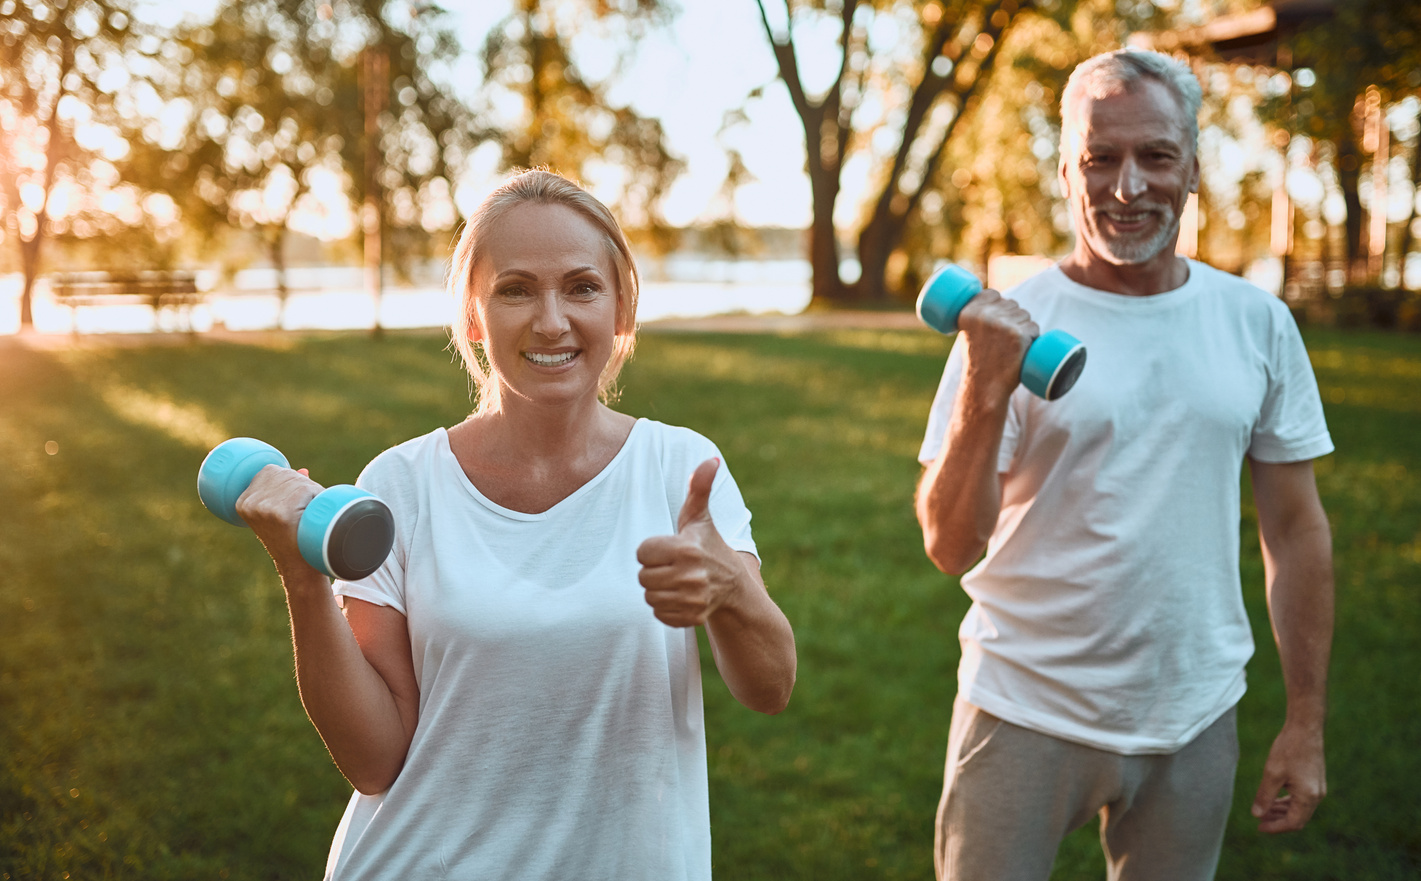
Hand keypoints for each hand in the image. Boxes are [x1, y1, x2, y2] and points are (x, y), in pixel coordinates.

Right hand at [234, 464, 323, 576]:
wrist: (299, 566)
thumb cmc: (292, 538)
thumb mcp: (280, 513)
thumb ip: (288, 490)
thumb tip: (303, 470)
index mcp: (242, 501)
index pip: (269, 470)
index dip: (288, 480)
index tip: (293, 501)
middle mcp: (250, 503)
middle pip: (285, 473)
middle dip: (301, 485)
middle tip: (303, 510)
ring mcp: (264, 508)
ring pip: (297, 480)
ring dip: (311, 491)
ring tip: (306, 513)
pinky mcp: (280, 512)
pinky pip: (305, 488)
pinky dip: (316, 495)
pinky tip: (310, 513)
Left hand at [636, 458, 744, 627]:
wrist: (733, 586)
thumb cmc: (709, 545)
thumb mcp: (701, 517)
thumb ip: (699, 487)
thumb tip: (711, 460)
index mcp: (686, 549)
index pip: (642, 552)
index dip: (652, 550)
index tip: (669, 549)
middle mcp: (690, 576)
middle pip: (642, 577)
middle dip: (654, 571)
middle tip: (672, 566)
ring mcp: (692, 599)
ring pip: (649, 597)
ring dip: (658, 590)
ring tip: (676, 581)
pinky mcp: (691, 618)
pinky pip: (658, 614)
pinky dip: (666, 608)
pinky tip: (680, 597)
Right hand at [956, 289, 1037, 400]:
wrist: (985, 386)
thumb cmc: (978, 362)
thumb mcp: (967, 335)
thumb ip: (975, 318)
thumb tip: (993, 303)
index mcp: (969, 313)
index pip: (992, 294)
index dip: (999, 304)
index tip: (998, 319)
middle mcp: (984, 315)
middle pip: (1011, 304)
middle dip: (1014, 317)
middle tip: (1006, 339)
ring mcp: (1002, 324)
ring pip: (1025, 316)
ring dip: (1025, 327)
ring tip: (1014, 346)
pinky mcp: (1018, 335)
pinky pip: (1034, 328)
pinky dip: (1034, 337)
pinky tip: (1025, 348)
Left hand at [1251, 720, 1326, 832]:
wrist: (1305, 728)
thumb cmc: (1288, 749)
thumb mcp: (1272, 774)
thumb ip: (1265, 796)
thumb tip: (1257, 815)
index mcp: (1308, 797)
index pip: (1293, 823)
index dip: (1275, 827)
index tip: (1258, 827)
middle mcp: (1317, 796)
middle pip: (1297, 818)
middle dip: (1277, 820)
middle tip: (1258, 820)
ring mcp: (1318, 788)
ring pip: (1299, 809)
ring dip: (1281, 811)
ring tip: (1263, 810)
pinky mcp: (1315, 781)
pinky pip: (1301, 799)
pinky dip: (1287, 801)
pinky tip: (1273, 798)